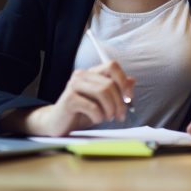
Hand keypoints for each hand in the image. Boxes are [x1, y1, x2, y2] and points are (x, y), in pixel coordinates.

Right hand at [19, 61, 134, 136]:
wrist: (58, 124)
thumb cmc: (82, 113)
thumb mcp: (103, 103)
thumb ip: (117, 91)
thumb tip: (132, 80)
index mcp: (91, 73)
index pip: (112, 65)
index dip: (123, 80)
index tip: (129, 98)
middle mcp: (81, 75)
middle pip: (110, 83)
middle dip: (120, 103)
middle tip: (120, 117)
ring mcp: (74, 85)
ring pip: (103, 92)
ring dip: (110, 109)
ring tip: (107, 118)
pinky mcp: (69, 99)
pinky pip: (93, 106)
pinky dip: (99, 116)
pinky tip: (95, 119)